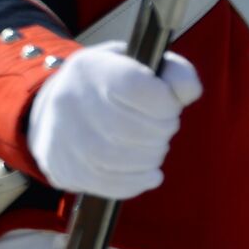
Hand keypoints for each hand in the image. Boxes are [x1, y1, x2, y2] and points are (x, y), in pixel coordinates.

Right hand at [28, 40, 201, 198]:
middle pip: (132, 129)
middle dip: (162, 132)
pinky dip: (137, 183)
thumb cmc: (116, 85)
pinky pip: (107, 184)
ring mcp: (62, 137)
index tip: (170, 106)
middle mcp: (70, 100)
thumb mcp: (146, 64)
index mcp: (93, 69)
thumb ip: (176, 73)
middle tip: (164, 128)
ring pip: (119, 159)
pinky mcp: (64, 168)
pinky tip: (150, 175)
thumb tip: (189, 93)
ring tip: (155, 148)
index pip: (137, 89)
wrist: (60, 109)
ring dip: (151, 157)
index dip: (166, 104)